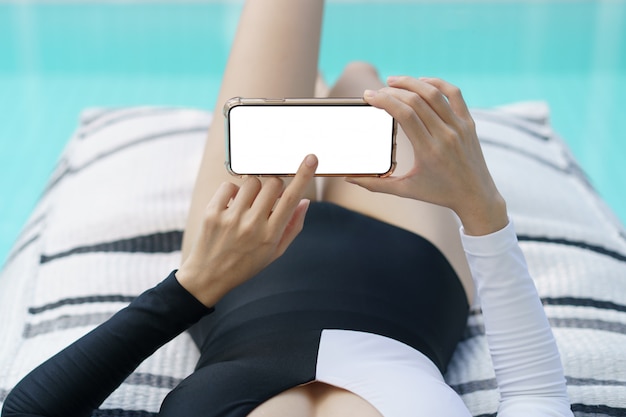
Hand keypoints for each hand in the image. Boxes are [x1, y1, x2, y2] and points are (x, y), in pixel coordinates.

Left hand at [176, 154, 317, 306]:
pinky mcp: (213, 213)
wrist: (208, 277)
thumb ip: (292, 226)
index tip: (311, 159)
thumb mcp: (275, 252)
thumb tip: (304, 201)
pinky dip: (233, 191)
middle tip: (268, 199)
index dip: (303, 176)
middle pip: (272, 184)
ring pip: (251, 183)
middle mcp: (252, 225)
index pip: (291, 199)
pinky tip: (232, 206)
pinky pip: (229, 186)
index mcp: (271, 235)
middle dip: (274, 187)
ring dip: (254, 189)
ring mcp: (231, 218)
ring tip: (248, 205)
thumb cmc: (245, 264)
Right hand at [349, 76, 507, 234]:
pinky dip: (437, 83)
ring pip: (434, 93)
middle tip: (377, 91)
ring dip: (412, 82)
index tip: (369, 96)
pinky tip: (421, 82)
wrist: (476, 197)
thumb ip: (375, 184)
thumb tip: (348, 178)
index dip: (384, 100)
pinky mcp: (469, 123)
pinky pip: (454, 94)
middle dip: (392, 91)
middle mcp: (445, 135)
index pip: (404, 114)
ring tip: (394, 81)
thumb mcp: (405, 191)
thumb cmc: (439, 194)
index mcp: (429, 151)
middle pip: (416, 100)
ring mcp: (460, 127)